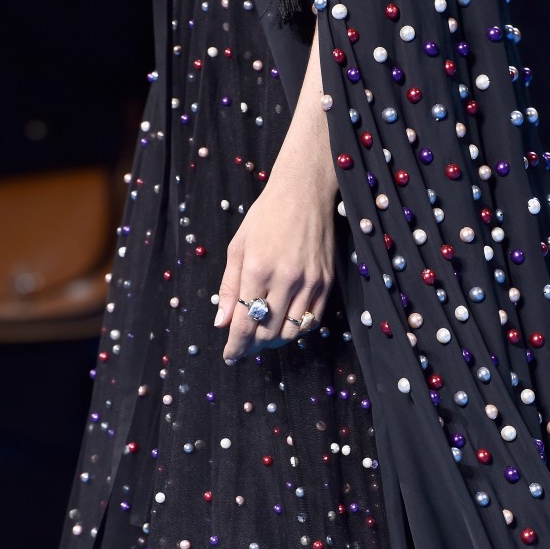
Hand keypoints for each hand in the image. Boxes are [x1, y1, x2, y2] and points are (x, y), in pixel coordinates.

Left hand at [213, 20, 337, 362]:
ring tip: (263, 337)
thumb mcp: (238, 247)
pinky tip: (285, 324)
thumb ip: (229, 287)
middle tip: (243, 347)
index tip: (229, 357)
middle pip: (268, 333)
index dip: (236, 346)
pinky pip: (313, 320)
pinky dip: (297, 330)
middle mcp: (286, 279)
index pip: (245, 323)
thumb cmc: (266, 216)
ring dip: (274, 341)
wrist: (305, 191)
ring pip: (293, 331)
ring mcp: (310, 282)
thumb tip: (222, 322)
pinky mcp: (327, 282)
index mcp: (257, 269)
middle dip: (252, 346)